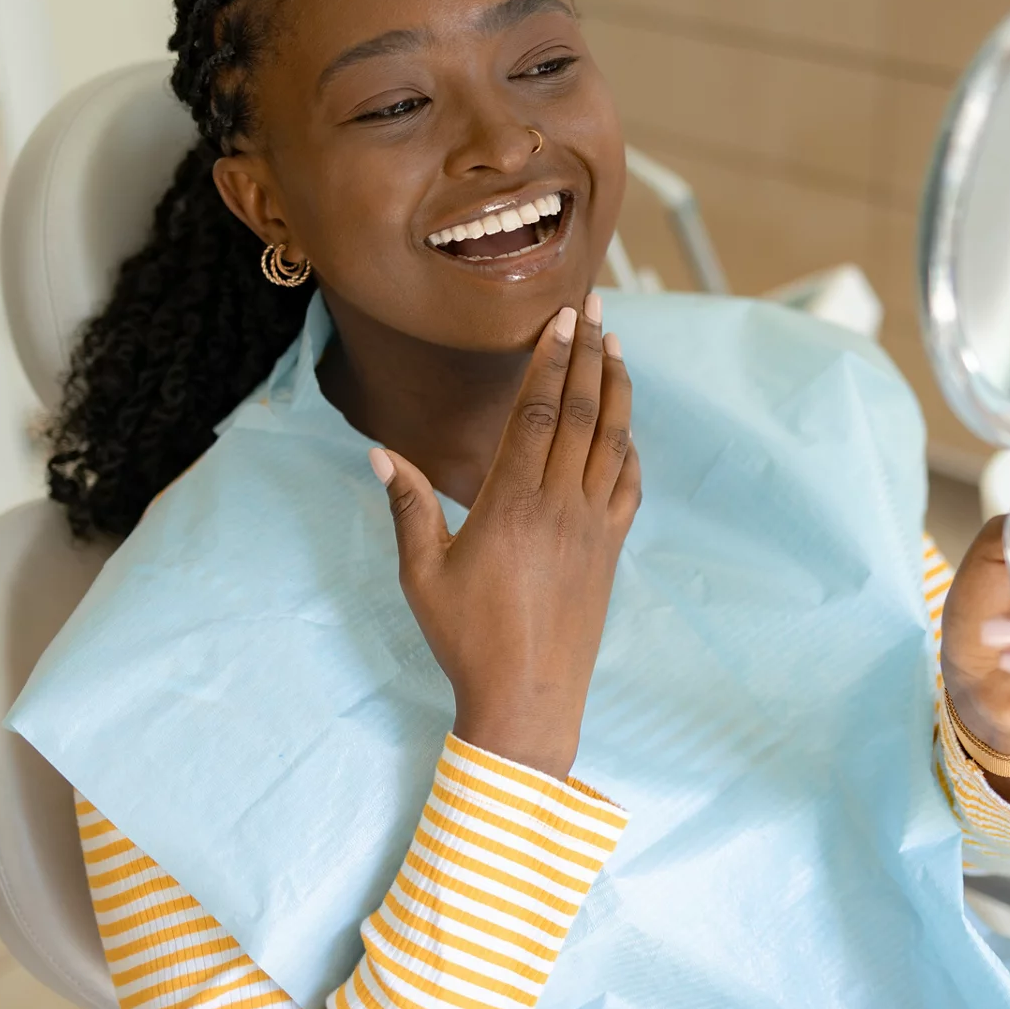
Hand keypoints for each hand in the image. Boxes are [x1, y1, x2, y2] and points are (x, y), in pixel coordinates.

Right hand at [371, 294, 640, 780]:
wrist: (528, 700)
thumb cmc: (466, 640)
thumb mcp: (422, 575)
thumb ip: (409, 508)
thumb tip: (380, 453)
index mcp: (511, 504)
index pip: (537, 414)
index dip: (550, 361)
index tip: (561, 319)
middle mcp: (560, 506)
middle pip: (580, 413)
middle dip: (589, 355)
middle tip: (596, 308)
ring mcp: (593, 527)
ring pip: (613, 442)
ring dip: (617, 390)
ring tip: (617, 349)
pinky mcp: (610, 551)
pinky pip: (628, 486)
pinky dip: (629, 449)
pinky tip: (626, 429)